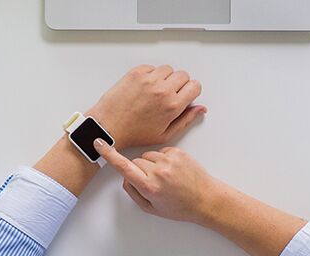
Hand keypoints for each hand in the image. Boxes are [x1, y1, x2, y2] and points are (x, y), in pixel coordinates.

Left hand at [86, 65, 206, 149]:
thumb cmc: (134, 133)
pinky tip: (145, 88)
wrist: (108, 126)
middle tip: (169, 94)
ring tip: (155, 91)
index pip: (195, 86)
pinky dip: (151, 75)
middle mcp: (162, 90)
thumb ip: (186, 120)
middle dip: (180, 84)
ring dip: (165, 78)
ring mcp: (149, 79)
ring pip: (168, 69)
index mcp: (172, 106)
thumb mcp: (165, 134)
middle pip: (183, 75)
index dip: (192, 91)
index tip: (186, 94)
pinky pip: (152, 67)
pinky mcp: (136, 73)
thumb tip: (200, 109)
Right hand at [94, 140, 225, 223]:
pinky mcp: (178, 152)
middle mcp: (158, 171)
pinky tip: (172, 171)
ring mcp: (169, 160)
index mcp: (149, 186)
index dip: (109, 155)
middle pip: (135, 162)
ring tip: (165, 178)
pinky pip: (161, 152)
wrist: (206, 199)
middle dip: (138, 170)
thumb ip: (133, 192)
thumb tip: (125, 177)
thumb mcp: (151, 208)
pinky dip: (163, 160)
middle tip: (152, 183)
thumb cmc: (180, 207)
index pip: (123, 166)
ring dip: (151, 164)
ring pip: (147, 155)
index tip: (98, 143)